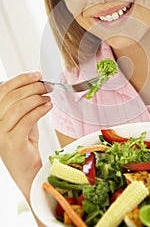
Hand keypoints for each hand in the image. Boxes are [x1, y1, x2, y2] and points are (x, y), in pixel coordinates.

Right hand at [0, 72, 52, 201]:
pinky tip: (48, 106)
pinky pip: (27, 120)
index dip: (21, 79)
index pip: (4, 90)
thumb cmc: (25, 145)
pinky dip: (40, 110)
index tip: (36, 74)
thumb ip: (26, 104)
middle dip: (33, 87)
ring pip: (19, 107)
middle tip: (47, 85)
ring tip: (48, 97)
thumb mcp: (24, 119)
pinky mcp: (13, 142)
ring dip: (37, 98)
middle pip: (12, 96)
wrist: (27, 171)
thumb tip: (37, 84)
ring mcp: (2, 133)